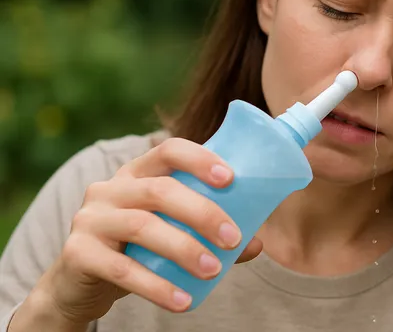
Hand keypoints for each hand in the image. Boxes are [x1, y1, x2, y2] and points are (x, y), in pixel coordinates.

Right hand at [16, 138, 262, 327]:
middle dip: (203, 212)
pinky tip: (184, 301)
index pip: (168, 150)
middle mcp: (110, 188)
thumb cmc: (135, 250)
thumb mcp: (170, 233)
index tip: (230, 178)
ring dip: (184, 249)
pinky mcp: (77, 253)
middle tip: (233, 238)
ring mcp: (90, 218)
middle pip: (160, 190)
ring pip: (142, 226)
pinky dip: (157, 286)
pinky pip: (121, 269)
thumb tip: (257, 242)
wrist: (79, 285)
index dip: (200, 159)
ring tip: (214, 271)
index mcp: (137, 173)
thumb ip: (208, 232)